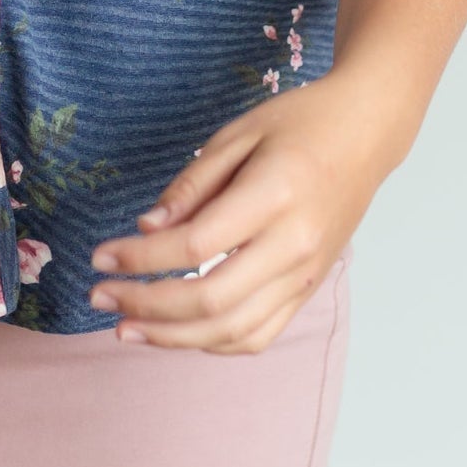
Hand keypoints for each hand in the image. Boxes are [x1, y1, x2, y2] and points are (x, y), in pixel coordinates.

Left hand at [87, 63, 412, 353]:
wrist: (366, 133)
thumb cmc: (300, 123)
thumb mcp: (239, 133)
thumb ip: (193, 185)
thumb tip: (148, 229)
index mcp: (275, 196)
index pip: (195, 245)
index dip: (140, 258)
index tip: (100, 257)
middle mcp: (294, 245)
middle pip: (210, 299)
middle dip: (146, 305)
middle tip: (99, 296)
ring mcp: (306, 274)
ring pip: (234, 330)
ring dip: (173, 338)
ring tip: (126, 328)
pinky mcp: (310, 287)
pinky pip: (260, 334)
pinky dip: (214, 343)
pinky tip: (178, 333)